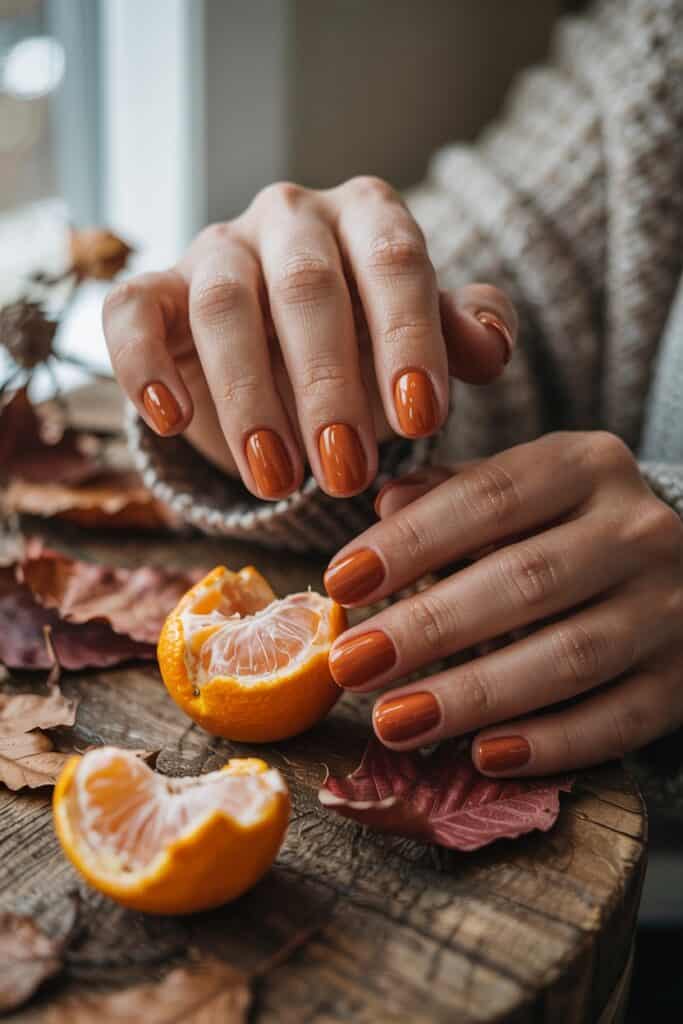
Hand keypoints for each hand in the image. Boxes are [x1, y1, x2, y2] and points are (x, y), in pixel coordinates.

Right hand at [103, 177, 514, 499]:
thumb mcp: (422, 346)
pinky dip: (144, 365)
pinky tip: (170, 419)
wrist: (286, 357)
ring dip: (249, 398)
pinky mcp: (154, 292)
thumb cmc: (368, 348)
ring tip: (278, 481)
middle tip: (349, 474)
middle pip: (306, 285)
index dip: (408, 338)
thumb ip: (462, 337)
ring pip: (223, 304)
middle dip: (329, 386)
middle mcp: (291, 218)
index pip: (394, 259)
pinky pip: (132, 313)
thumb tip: (489, 347)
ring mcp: (217, 250)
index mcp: (367, 216)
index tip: (422, 420)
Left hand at [324, 432, 682, 774]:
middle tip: (350, 664)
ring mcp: (669, 608)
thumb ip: (456, 493)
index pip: (489, 497)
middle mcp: (639, 530)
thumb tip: (386, 502)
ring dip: (473, 694)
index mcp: (587, 466)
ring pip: (567, 656)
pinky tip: (483, 755)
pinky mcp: (681, 680)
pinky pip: (617, 720)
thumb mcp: (523, 489)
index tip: (340, 582)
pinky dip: (549, 743)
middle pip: (524, 580)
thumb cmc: (571, 528)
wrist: (680, 573)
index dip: (411, 541)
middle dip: (428, 627)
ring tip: (393, 720)